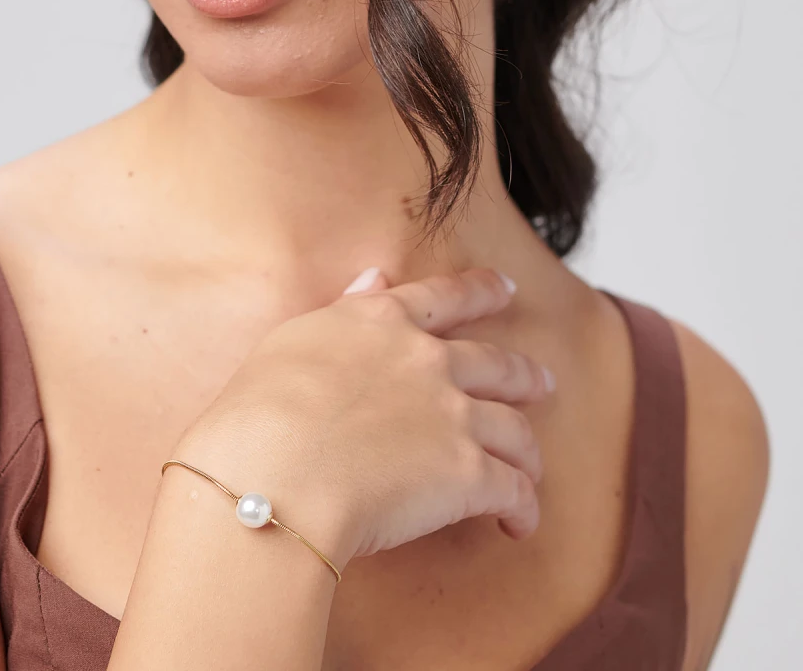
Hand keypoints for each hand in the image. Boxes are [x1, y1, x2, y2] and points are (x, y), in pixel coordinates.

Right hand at [170, 266, 553, 571]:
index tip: (506, 288)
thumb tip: (375, 277)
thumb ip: (345, 308)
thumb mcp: (295, 338)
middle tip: (541, 383)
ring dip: (528, 452)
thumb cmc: (261, 409)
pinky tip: (518, 524)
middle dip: (524, 374)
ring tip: (531, 469)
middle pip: (497, 364)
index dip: (482, 291)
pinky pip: (514, 490)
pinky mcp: (468, 474)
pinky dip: (523, 508)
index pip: (444, 297)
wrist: (273, 469)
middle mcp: (426, 360)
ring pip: (516, 429)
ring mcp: (453, 415)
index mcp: (381, 322)